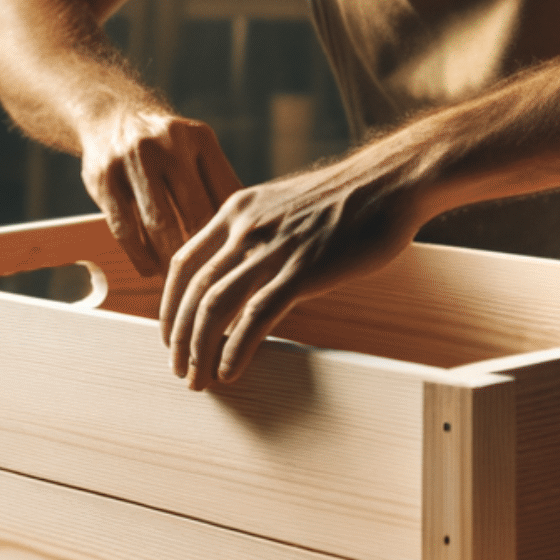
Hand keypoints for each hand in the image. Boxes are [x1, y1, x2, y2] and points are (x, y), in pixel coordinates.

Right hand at [79, 108, 241, 276]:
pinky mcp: (103, 179)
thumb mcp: (197, 149)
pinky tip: (150, 269)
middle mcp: (168, 144)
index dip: (238, 231)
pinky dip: (140, 256)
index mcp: (200, 138)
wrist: (111, 116)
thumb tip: (256, 238)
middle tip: (213, 279)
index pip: (227, 194)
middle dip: (206, 251)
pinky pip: (124, 229)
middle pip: (196, 211)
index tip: (244, 261)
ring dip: (172, 259)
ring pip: (159, 224)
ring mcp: (133, 160)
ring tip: (182, 280)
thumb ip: (221, 186)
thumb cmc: (167, 146)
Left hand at [159, 158, 423, 390]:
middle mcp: (245, 228)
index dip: (170, 304)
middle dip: (178, 336)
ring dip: (199, 349)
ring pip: (215, 307)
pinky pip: (256, 317)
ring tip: (197, 378)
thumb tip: (243, 273)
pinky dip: (236, 349)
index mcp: (236, 210)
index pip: (183, 263)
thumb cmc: (346, 197)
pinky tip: (229, 371)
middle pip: (192, 290)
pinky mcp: (302, 271)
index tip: (170, 333)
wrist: (389, 181)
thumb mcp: (284, 205)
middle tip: (177, 367)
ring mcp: (272, 249)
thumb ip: (258, 234)